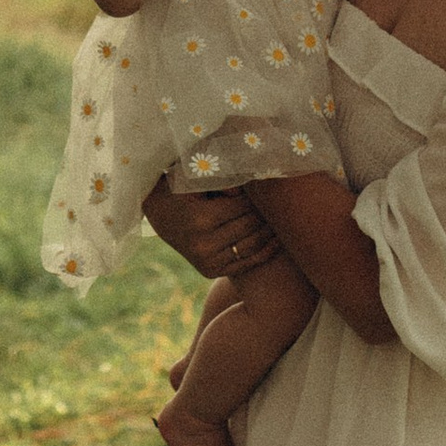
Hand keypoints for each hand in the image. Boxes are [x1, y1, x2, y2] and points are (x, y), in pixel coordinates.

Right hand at [144, 187, 275, 277]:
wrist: (159, 212)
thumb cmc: (182, 184)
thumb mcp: (197, 174)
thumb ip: (224, 177)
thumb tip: (253, 180)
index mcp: (200, 219)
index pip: (244, 206)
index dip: (258, 195)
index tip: (268, 185)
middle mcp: (203, 244)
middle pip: (250, 225)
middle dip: (267, 211)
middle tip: (282, 200)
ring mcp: (207, 261)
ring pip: (252, 244)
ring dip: (271, 231)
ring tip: (285, 217)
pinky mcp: (210, 270)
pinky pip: (246, 262)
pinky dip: (265, 251)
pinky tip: (279, 240)